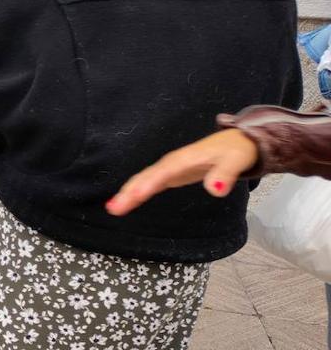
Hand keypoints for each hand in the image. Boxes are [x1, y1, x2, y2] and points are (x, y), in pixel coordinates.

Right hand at [106, 128, 258, 215]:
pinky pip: (149, 183)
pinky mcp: (171, 175)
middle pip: (147, 177)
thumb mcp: (236, 161)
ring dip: (128, 193)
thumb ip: (225, 174)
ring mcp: (170, 169)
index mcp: (185, 159)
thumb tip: (214, 190)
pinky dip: (136, 192)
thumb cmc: (236, 150)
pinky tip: (125, 202)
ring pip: (144, 180)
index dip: (149, 183)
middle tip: (113, 208)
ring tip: (113, 208)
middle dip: (130, 191)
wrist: (238, 141)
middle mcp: (172, 163)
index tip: (135, 196)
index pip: (164, 173)